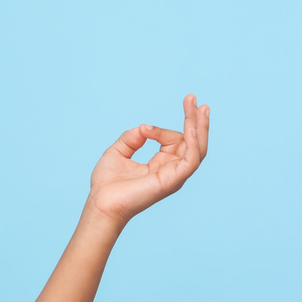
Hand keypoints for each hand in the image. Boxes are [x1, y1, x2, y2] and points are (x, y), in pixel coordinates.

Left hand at [86, 94, 209, 226]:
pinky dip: (194, 142)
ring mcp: (174, 176)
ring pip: (197, 148)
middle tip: (193, 98)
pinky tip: (191, 127)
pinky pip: (192, 160)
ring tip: (200, 107)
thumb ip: (133, 137)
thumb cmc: (107, 183)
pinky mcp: (173, 181)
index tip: (144, 129)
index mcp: (161, 165)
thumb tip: (146, 128)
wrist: (101, 203)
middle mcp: (171, 170)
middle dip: (194, 120)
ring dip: (199, 127)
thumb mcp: (118, 151)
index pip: (173, 141)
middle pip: (192, 142)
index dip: (160, 131)